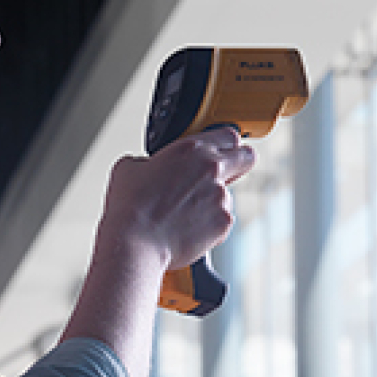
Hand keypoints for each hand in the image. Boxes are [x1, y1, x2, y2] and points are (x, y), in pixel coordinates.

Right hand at [99, 127, 255, 271]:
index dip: (225, 144)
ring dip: (213, 201)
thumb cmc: (130, 208)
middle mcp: (212, 169)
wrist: (134, 242)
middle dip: (240, 163)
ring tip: (184, 214)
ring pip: (228, 195)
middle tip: (227, 173)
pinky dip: (208, 225)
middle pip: (246, 157)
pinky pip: (222, 220)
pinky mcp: (223, 223)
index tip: (221, 151)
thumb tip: (150, 168)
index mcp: (191, 149)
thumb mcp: (129, 168)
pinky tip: (186, 228)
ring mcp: (221, 197)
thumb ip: (149, 161)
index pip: (228, 135)